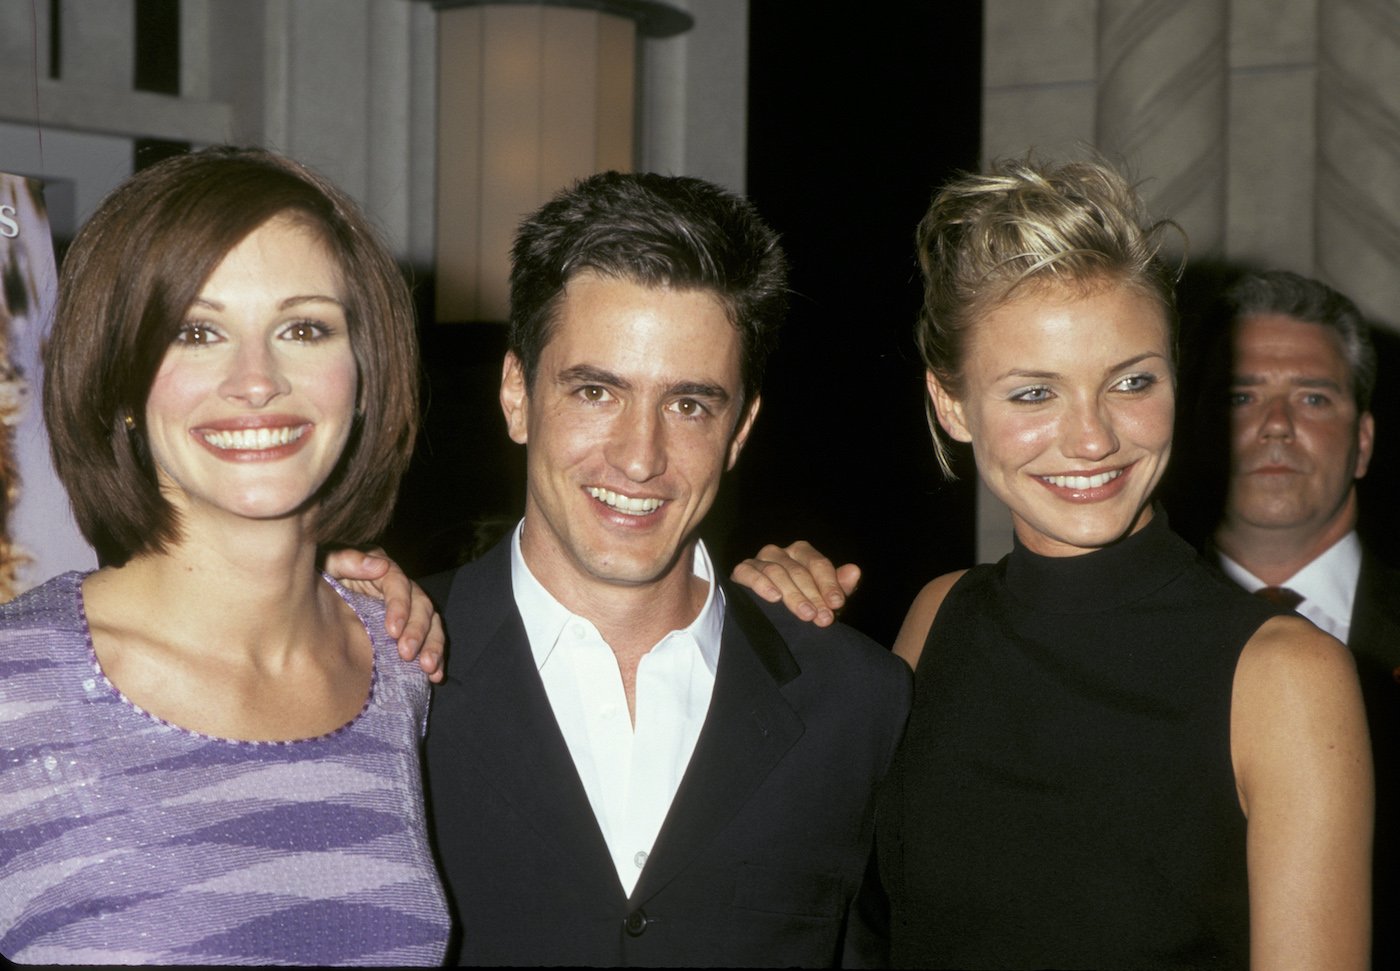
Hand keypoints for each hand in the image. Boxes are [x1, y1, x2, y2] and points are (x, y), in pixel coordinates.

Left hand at [323, 547, 445, 681]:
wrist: (314, 606)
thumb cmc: (321, 583)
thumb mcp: (329, 566)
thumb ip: (348, 561)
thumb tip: (380, 566)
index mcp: (382, 571)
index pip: (399, 584)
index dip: (400, 606)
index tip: (392, 631)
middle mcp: (401, 589)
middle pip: (421, 605)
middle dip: (417, 632)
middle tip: (406, 654)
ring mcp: (408, 611)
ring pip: (432, 624)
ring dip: (432, 646)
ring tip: (428, 668)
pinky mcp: (409, 632)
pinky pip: (430, 642)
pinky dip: (436, 659)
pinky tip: (435, 675)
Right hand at [730, 541, 860, 626]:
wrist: (764, 615)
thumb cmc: (798, 601)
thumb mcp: (821, 597)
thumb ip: (837, 586)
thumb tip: (855, 571)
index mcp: (801, 553)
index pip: (817, 564)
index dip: (829, 584)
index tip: (836, 604)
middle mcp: (780, 552)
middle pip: (798, 570)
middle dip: (813, 595)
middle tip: (822, 618)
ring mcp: (759, 560)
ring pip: (776, 572)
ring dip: (793, 595)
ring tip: (805, 614)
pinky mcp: (741, 571)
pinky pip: (749, 573)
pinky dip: (762, 584)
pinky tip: (774, 598)